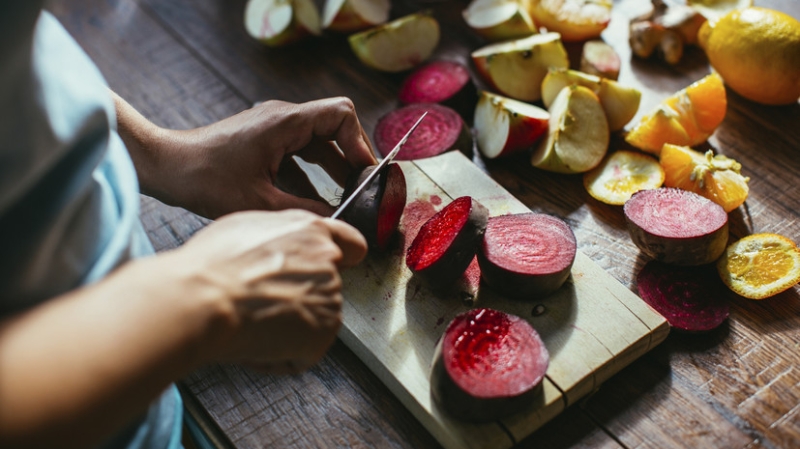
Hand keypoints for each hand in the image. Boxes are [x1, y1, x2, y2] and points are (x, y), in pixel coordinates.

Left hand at [116, 94, 377, 218]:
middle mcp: (282, 118)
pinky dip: (312, 174)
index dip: (360, 142)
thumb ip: (305, 210)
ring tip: (347, 197)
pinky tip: (316, 201)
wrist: (167, 168)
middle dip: (351, 157)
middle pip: (334, 127)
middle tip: (362, 188)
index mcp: (285, 122)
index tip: (365, 172)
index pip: (341, 114)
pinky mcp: (264, 141)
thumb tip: (337, 221)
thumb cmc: (206, 179)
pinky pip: (299, 152)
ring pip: (318, 142)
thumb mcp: (261, 202)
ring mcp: (272, 128)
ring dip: (333, 167)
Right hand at [167, 209, 366, 373]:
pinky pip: (302, 352)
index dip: (345, 258)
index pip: (351, 244)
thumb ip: (281, 236)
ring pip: (312, 320)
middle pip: (326, 286)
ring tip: (252, 319)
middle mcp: (328, 261)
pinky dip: (280, 356)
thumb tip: (281, 248)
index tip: (343, 266)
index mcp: (311, 231)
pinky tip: (255, 340)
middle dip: (299, 297)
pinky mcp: (324, 332)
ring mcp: (330, 298)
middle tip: (262, 301)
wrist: (203, 299)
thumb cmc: (213, 265)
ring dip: (289, 327)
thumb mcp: (247, 227)